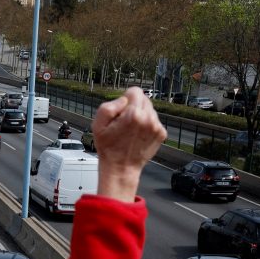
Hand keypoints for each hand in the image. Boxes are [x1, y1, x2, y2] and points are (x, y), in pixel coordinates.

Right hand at [92, 87, 166, 202]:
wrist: (121, 167)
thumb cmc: (109, 148)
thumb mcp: (98, 124)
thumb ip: (109, 105)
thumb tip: (123, 100)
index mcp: (133, 114)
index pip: (135, 91)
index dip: (125, 99)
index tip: (121, 111)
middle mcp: (148, 118)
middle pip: (144, 99)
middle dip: (134, 107)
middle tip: (124, 123)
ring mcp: (157, 126)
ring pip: (150, 110)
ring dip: (141, 116)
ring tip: (131, 130)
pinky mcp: (161, 133)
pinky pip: (154, 120)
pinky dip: (146, 125)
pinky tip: (137, 135)